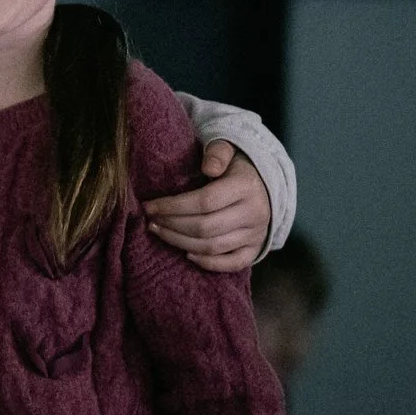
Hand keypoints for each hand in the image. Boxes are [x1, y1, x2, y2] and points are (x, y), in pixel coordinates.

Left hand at [141, 142, 268, 272]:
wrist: (265, 185)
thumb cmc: (236, 167)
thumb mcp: (229, 150)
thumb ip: (217, 153)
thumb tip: (209, 168)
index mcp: (246, 187)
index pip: (204, 202)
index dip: (173, 206)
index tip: (150, 206)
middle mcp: (254, 213)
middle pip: (205, 228)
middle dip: (171, 225)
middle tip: (151, 220)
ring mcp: (256, 234)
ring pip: (213, 247)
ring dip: (180, 242)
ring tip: (159, 232)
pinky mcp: (255, 248)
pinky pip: (233, 263)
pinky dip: (209, 263)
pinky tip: (187, 253)